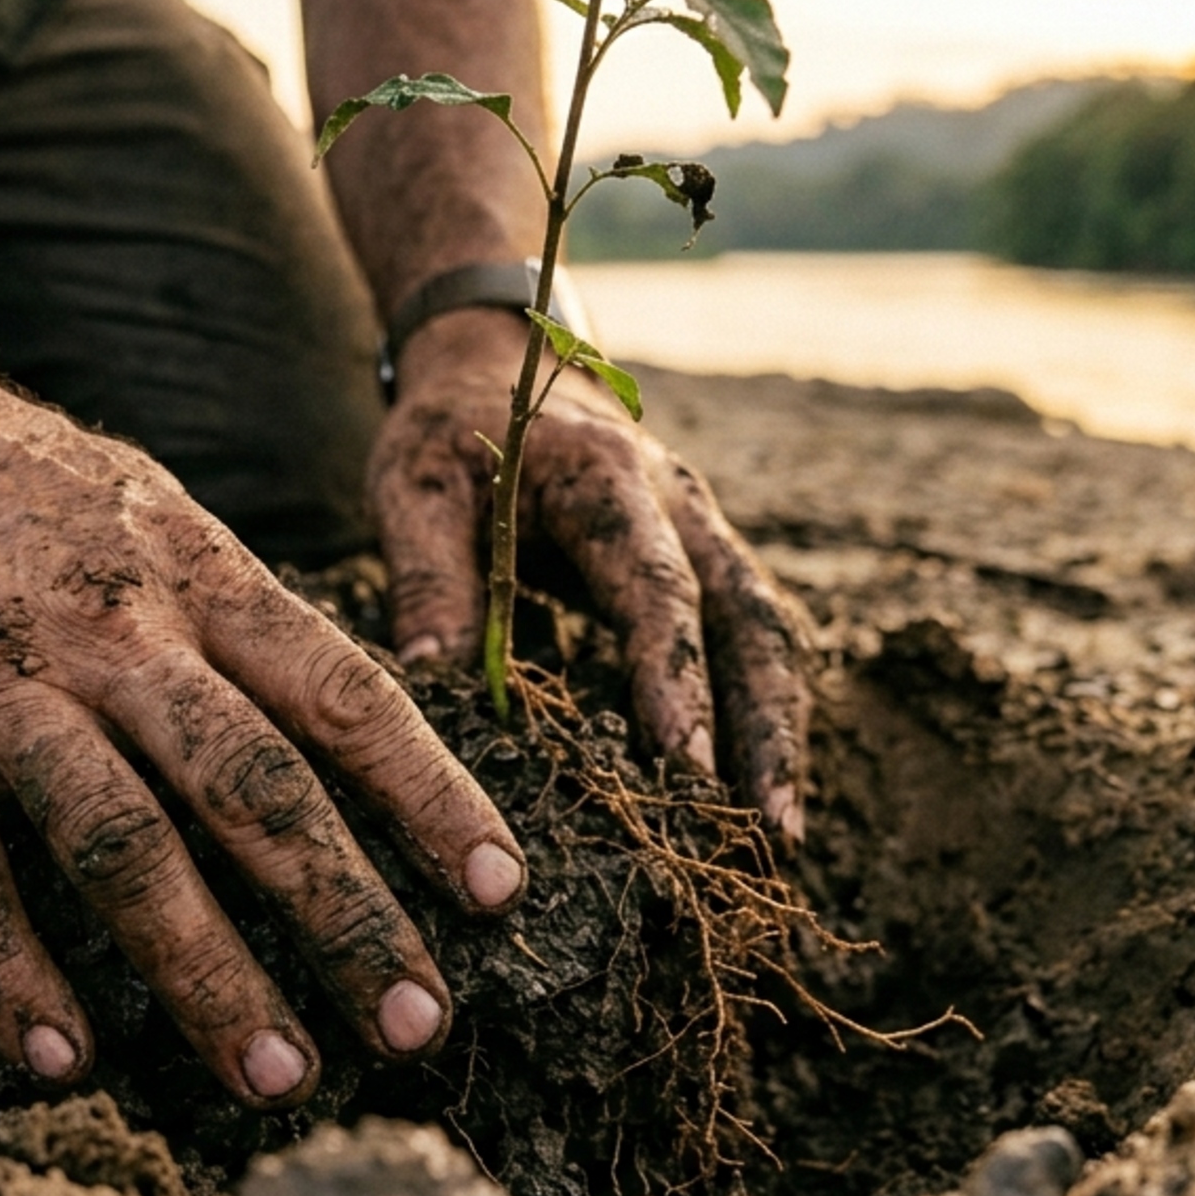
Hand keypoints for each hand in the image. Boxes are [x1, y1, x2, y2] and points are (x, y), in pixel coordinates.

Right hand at [0, 356, 527, 1108]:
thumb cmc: (15, 480)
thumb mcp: (155, 513)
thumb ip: (241, 618)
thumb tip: (357, 729)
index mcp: (194, 573)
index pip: (339, 693)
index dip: (428, 793)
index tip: (500, 890)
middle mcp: (110, 629)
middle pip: (250, 784)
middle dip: (345, 913)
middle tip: (418, 1024)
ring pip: (120, 841)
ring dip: (206, 970)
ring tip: (278, 1076)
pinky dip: (8, 968)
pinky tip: (59, 1058)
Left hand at [370, 308, 814, 846]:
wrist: (499, 361)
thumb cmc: (448, 430)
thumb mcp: (413, 488)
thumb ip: (427, 574)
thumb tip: (434, 678)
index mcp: (608, 480)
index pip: (658, 589)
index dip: (676, 679)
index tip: (687, 765)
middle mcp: (682, 505)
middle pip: (750, 621)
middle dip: (767, 728)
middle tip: (774, 830)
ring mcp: (706, 533)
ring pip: (770, 635)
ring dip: (781, 731)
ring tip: (781, 834)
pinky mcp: (706, 560)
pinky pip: (753, 638)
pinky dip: (764, 711)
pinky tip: (756, 788)